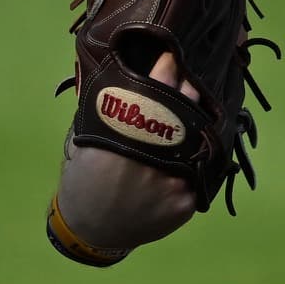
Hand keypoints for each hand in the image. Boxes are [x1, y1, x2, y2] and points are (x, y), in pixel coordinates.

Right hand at [51, 51, 203, 252]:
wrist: (91, 228)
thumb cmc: (85, 176)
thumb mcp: (87, 136)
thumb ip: (111, 109)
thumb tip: (131, 73)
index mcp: (123, 137)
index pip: (155, 90)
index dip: (166, 69)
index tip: (172, 55)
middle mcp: (152, 158)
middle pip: (184, 112)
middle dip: (188, 91)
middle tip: (189, 79)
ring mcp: (172, 183)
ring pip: (199, 143)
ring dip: (198, 126)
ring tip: (197, 113)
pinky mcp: (185, 203)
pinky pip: (199, 173)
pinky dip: (195, 162)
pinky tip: (193, 154)